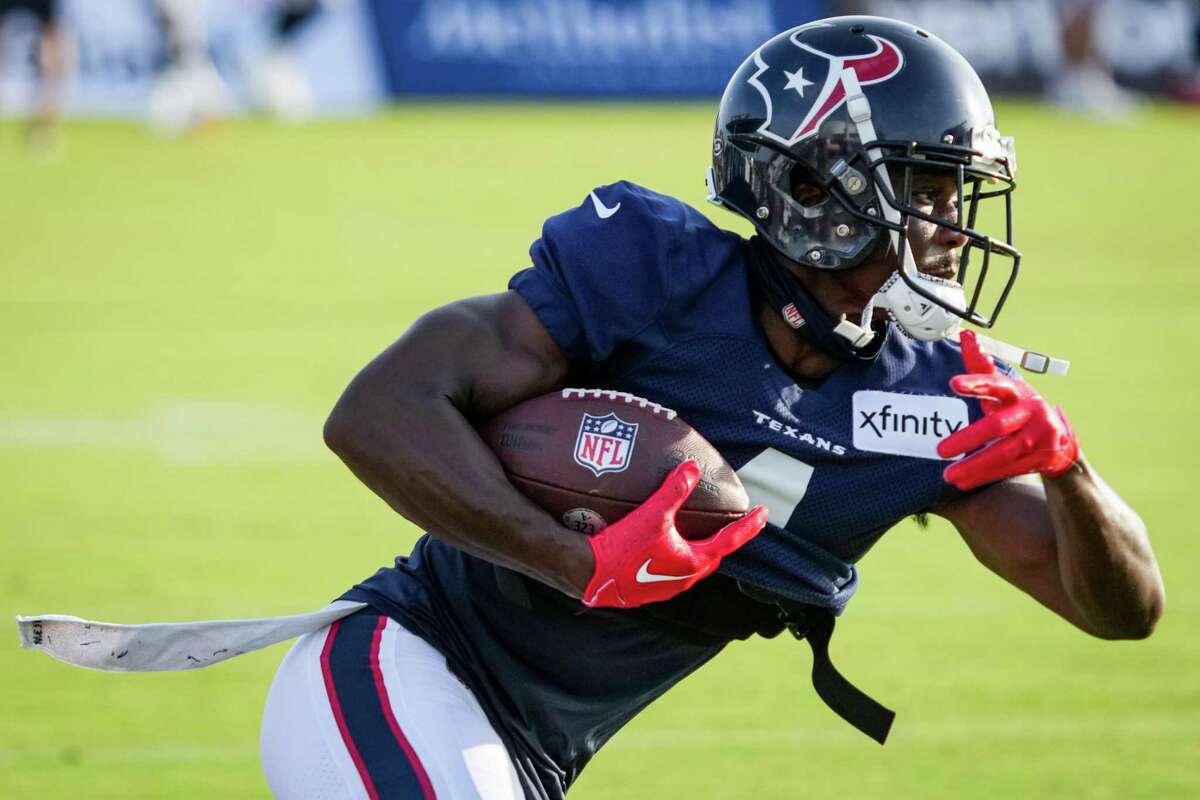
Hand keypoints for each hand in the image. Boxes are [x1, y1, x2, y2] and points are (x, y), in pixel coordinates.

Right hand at [582, 460, 767, 608]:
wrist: (587, 575)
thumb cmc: (621, 548)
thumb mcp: (651, 515)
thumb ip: (673, 491)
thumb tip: (692, 467)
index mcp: (691, 562)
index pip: (729, 541)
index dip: (749, 527)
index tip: (764, 513)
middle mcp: (682, 580)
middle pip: (711, 558)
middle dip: (724, 541)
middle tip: (734, 526)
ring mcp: (664, 589)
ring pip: (690, 567)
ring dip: (698, 551)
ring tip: (698, 534)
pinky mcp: (646, 591)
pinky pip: (670, 571)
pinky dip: (676, 557)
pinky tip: (663, 548)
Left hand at [937, 330, 1078, 490]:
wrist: (1060, 440)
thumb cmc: (1020, 408)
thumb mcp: (1004, 387)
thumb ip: (981, 365)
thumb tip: (966, 334)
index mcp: (1018, 391)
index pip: (996, 384)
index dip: (976, 384)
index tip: (954, 383)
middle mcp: (1031, 412)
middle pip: (998, 426)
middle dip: (969, 439)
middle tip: (940, 450)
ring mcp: (1039, 437)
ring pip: (1004, 453)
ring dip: (975, 466)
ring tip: (948, 475)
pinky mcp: (1042, 458)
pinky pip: (1010, 469)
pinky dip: (986, 476)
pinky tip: (964, 482)